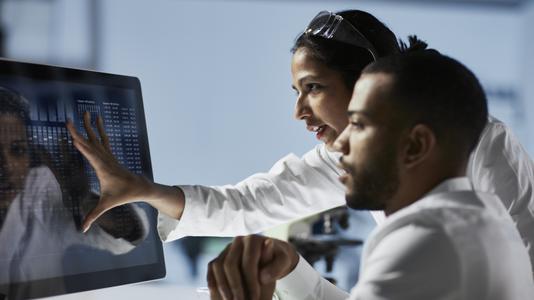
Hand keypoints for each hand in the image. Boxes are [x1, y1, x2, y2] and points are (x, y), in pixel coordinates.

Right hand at [66, 112, 150, 232]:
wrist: (140, 187)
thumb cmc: (123, 195)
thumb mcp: (107, 205)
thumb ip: (93, 216)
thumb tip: (82, 229)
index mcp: (103, 168)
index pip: (90, 155)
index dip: (81, 145)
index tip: (73, 135)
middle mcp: (105, 159)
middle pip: (91, 142)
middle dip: (81, 131)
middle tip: (71, 118)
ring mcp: (108, 155)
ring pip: (97, 138)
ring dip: (90, 125)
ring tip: (86, 112)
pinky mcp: (110, 155)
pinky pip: (103, 140)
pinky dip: (99, 130)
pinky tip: (97, 121)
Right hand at [207, 235, 298, 299]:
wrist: (270, 254)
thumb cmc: (277, 259)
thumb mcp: (283, 261)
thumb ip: (276, 267)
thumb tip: (262, 277)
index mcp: (253, 240)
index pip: (248, 262)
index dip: (251, 281)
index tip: (256, 297)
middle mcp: (238, 241)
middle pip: (230, 264)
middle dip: (235, 286)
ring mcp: (227, 248)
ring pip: (218, 266)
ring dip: (223, 286)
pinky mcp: (220, 256)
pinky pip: (212, 269)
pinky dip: (214, 282)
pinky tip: (220, 296)